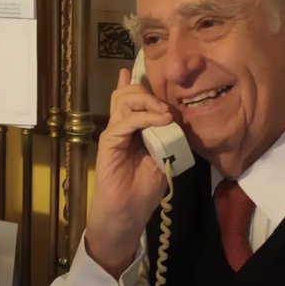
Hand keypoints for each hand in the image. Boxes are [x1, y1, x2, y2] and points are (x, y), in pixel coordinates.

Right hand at [83, 68, 176, 277]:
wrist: (126, 214)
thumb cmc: (143, 190)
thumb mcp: (162, 159)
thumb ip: (166, 138)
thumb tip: (175, 119)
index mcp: (132, 129)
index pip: (131, 98)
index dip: (137, 83)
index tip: (146, 71)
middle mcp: (120, 127)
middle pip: (128, 93)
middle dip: (149, 92)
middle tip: (168, 105)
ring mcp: (113, 133)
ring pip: (125, 101)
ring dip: (149, 102)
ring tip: (166, 113)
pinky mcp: (108, 143)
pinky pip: (125, 121)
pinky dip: (144, 117)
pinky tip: (161, 121)